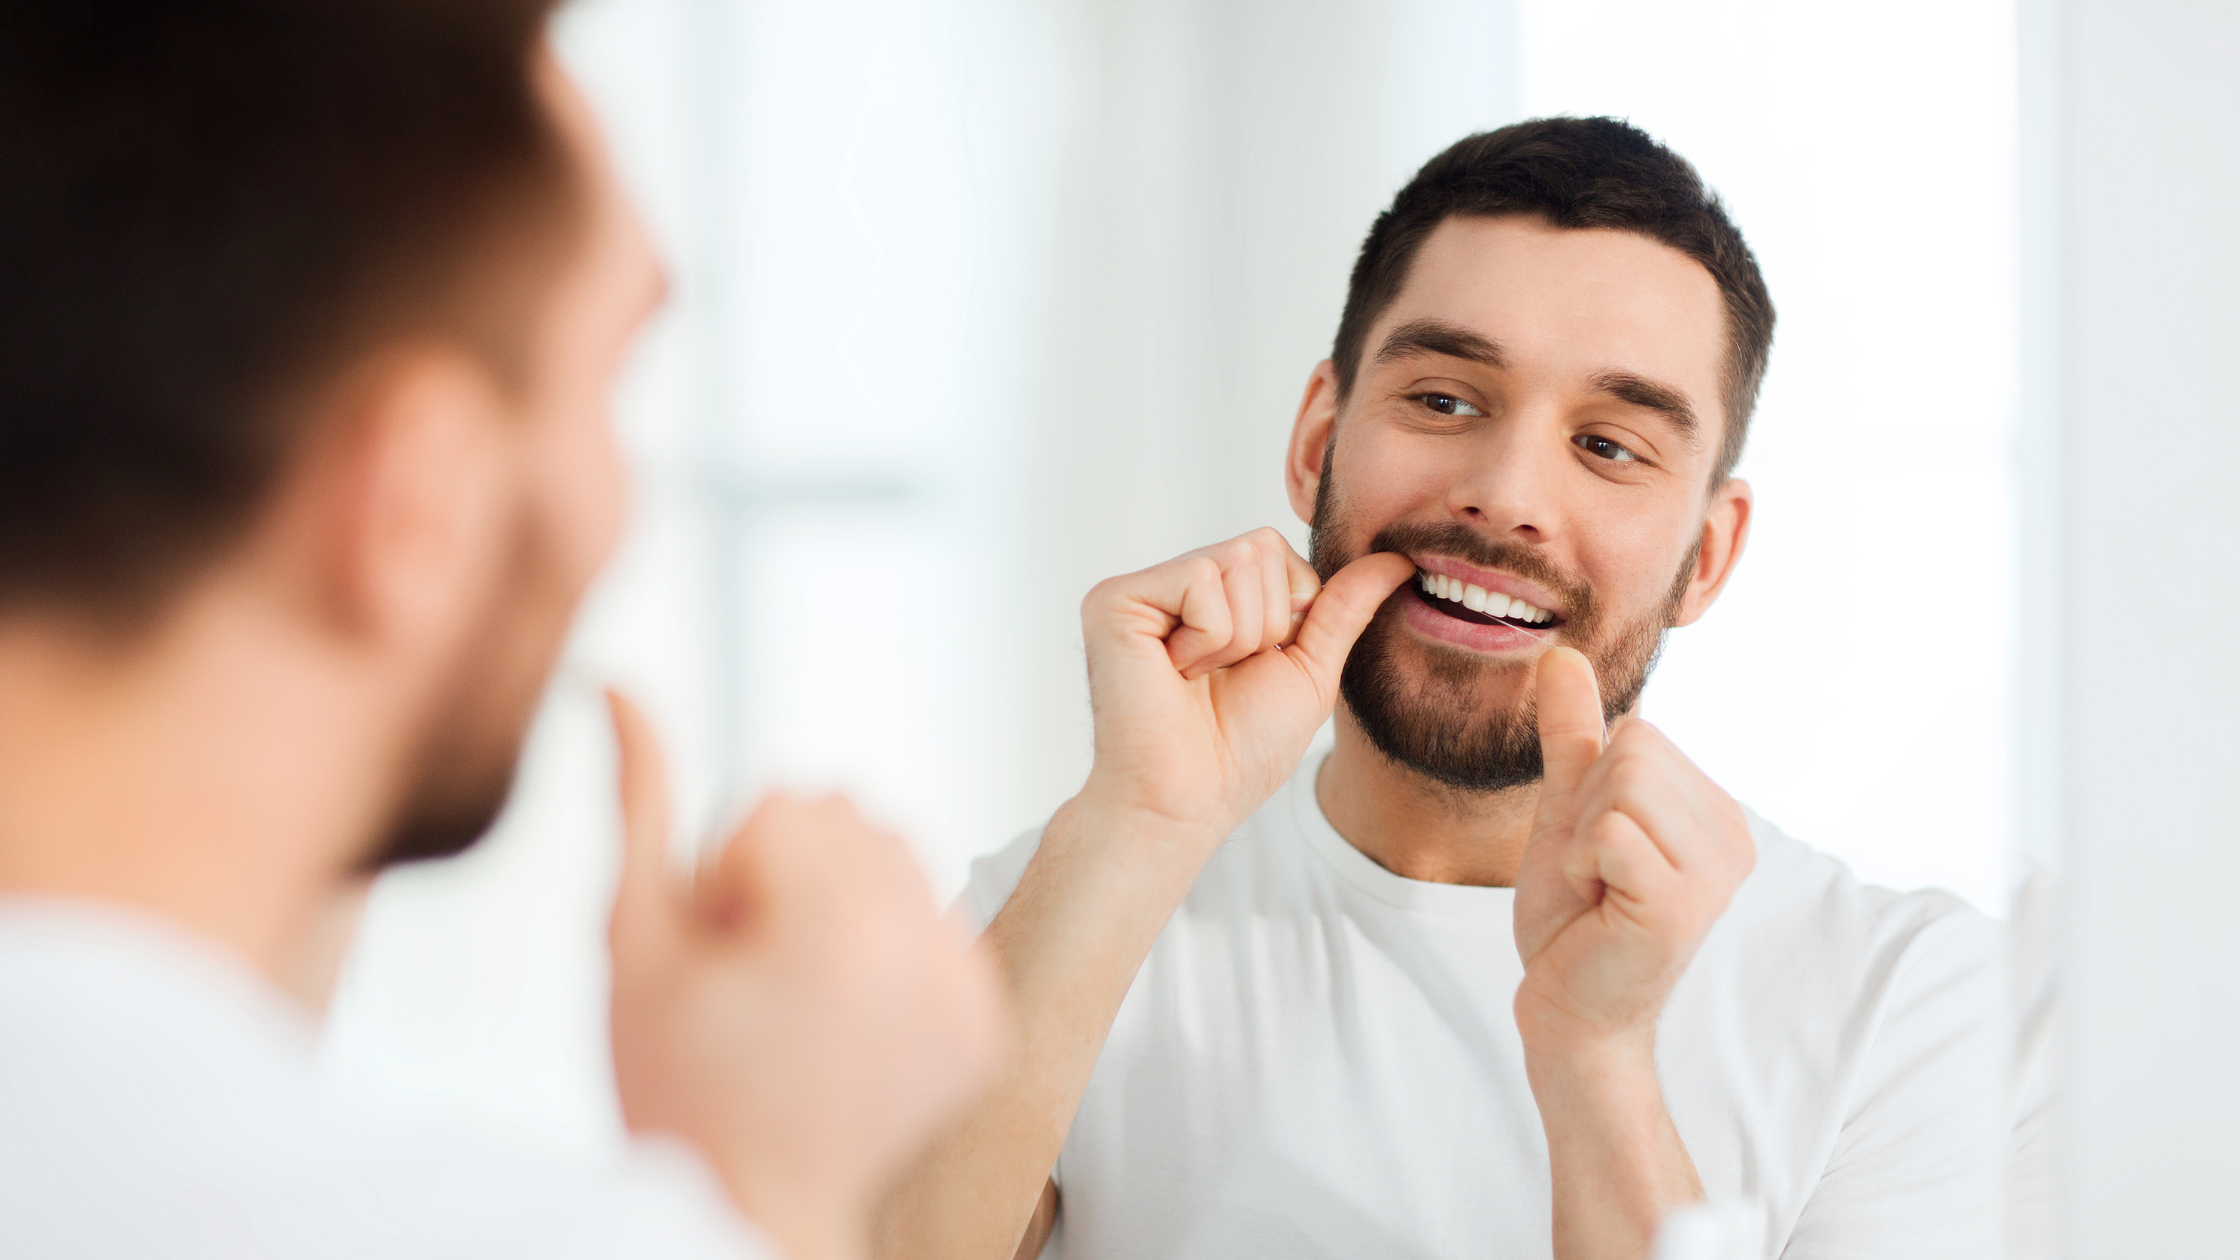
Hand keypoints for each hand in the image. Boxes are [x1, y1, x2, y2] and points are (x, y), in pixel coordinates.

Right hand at [603, 692, 1005, 1259]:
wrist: (750, 1209)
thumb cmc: (676, 1091)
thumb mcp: (632, 940)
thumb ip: (639, 801)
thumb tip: (620, 687)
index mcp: (839, 929)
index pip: (782, 803)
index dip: (724, 873)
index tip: (719, 954)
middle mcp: (922, 951)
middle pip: (846, 813)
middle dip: (787, 874)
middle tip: (754, 974)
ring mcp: (966, 990)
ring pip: (896, 854)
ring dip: (839, 899)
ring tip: (796, 992)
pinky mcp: (986, 1022)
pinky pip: (936, 915)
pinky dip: (889, 947)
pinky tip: (843, 1016)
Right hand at [1076, 528, 1414, 846]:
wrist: (1190, 801)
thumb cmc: (1241, 749)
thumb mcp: (1310, 669)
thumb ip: (1345, 608)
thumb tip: (1399, 559)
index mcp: (1211, 595)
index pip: (1277, 550)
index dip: (1289, 614)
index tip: (1251, 667)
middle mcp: (1171, 583)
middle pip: (1261, 547)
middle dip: (1265, 624)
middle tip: (1221, 676)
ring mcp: (1141, 589)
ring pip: (1237, 561)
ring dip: (1238, 638)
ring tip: (1196, 678)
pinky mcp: (1114, 600)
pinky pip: (1201, 581)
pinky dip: (1208, 640)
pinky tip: (1174, 673)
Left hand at [1511, 648, 1753, 1054]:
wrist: (1567, 1007)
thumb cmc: (1573, 917)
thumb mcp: (1568, 808)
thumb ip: (1573, 734)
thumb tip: (1560, 653)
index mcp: (1717, 812)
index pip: (1639, 732)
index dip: (1594, 788)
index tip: (1601, 852)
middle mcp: (1733, 838)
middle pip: (1634, 748)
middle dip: (1587, 809)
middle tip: (1597, 875)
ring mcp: (1715, 873)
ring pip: (1621, 784)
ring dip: (1582, 838)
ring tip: (1600, 890)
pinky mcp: (1681, 905)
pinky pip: (1608, 832)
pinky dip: (1581, 864)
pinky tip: (1600, 909)